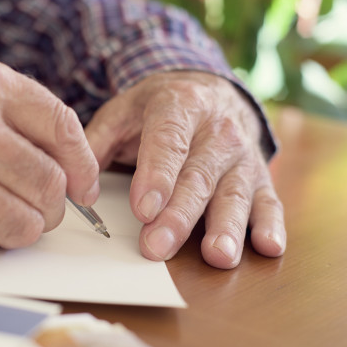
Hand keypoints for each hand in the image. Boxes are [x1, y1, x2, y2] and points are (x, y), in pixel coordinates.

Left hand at [85, 72, 285, 268]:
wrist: (211, 91)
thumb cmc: (159, 109)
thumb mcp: (122, 111)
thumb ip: (95, 142)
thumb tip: (76, 185)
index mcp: (179, 106)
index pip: (168, 142)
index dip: (156, 175)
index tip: (142, 208)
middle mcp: (217, 130)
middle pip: (198, 176)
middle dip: (179, 215)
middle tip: (158, 247)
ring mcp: (242, 155)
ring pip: (235, 192)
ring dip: (227, 226)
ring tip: (218, 255)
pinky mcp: (260, 177)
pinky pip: (269, 202)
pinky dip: (271, 225)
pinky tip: (268, 247)